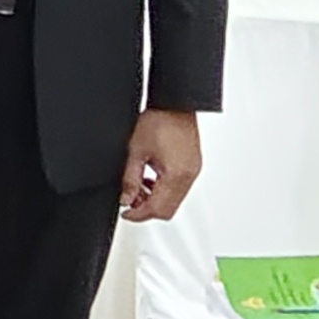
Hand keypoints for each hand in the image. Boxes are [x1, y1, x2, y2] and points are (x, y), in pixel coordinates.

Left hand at [120, 108, 203, 222]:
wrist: (175, 104)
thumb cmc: (159, 120)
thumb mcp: (136, 151)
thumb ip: (129, 179)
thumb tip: (126, 199)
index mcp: (176, 174)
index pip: (157, 209)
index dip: (138, 214)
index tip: (126, 212)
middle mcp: (188, 176)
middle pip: (168, 210)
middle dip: (147, 210)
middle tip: (130, 201)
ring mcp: (193, 171)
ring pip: (174, 201)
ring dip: (155, 200)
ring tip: (138, 188)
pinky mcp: (193, 166)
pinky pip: (179, 188)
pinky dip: (164, 190)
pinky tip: (151, 180)